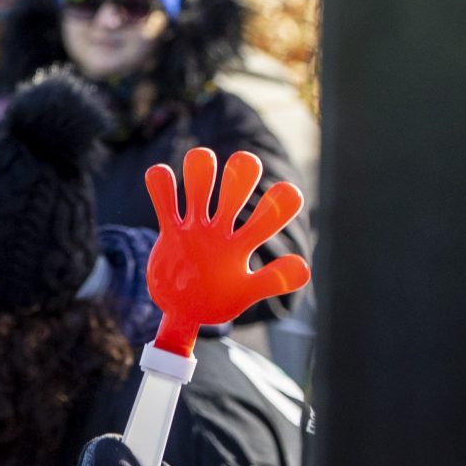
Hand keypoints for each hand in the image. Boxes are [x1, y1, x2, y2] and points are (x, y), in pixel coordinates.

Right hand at [144, 147, 309, 351]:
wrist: (182, 308)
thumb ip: (271, 280)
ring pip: (197, 190)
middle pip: (233, 195)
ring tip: (204, 157)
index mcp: (243, 246)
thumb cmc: (218, 299)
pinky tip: (162, 175)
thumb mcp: (245, 292)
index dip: (277, 205)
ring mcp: (194, 228)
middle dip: (240, 177)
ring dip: (200, 172)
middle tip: (248, 162)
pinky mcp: (170, 230)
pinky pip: (165, 203)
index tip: (289, 191)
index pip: (266, 221)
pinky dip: (161, 185)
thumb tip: (305, 266)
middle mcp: (221, 230)